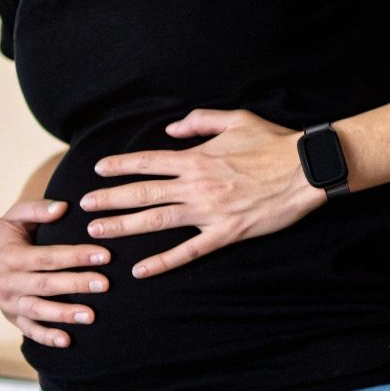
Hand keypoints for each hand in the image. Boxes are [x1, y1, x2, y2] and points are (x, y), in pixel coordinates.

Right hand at [0, 198, 108, 348]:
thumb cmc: (12, 234)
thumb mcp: (17, 215)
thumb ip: (38, 209)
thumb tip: (62, 206)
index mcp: (11, 256)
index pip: (47, 257)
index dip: (76, 256)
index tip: (105, 254)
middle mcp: (8, 281)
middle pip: (46, 284)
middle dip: (76, 284)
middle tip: (106, 284)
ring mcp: (10, 302)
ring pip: (38, 310)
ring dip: (64, 314)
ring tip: (92, 316)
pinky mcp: (14, 317)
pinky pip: (30, 330)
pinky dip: (46, 337)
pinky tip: (67, 341)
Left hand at [79, 108, 327, 279]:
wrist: (306, 170)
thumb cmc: (274, 142)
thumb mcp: (237, 119)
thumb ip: (200, 120)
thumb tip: (171, 128)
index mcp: (196, 157)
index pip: (148, 162)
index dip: (120, 166)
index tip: (99, 170)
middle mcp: (196, 185)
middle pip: (142, 193)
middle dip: (109, 199)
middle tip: (83, 207)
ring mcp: (209, 211)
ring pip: (157, 220)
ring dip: (124, 227)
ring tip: (98, 232)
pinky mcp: (226, 233)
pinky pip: (188, 251)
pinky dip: (163, 262)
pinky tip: (141, 271)